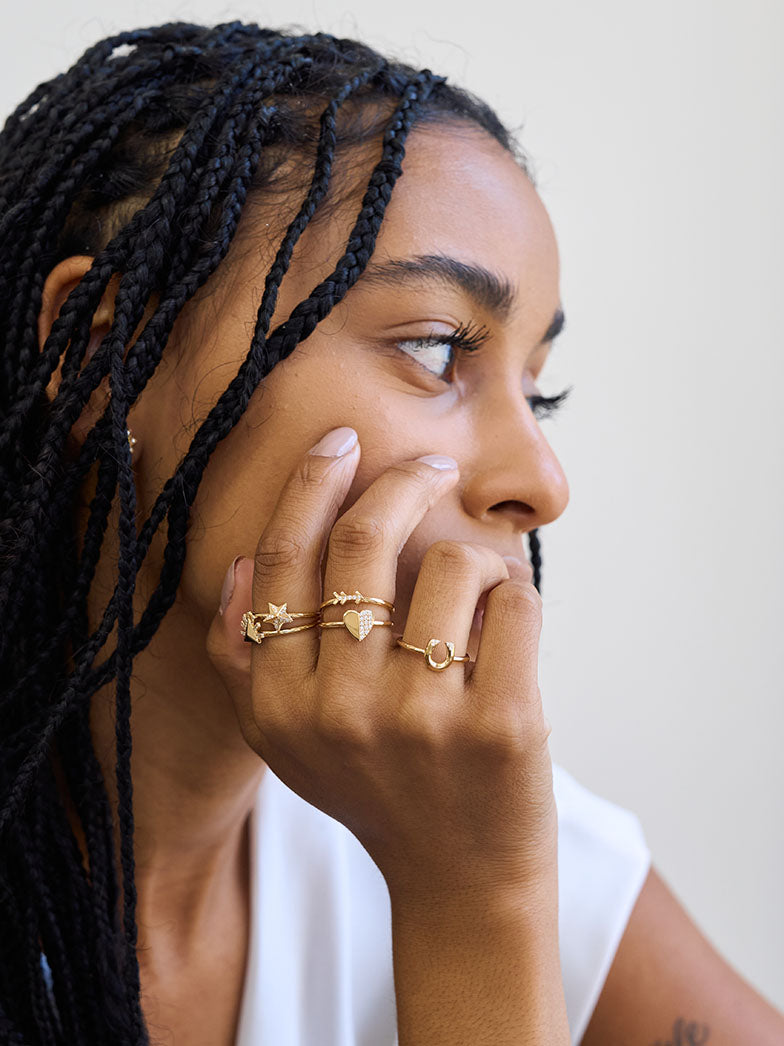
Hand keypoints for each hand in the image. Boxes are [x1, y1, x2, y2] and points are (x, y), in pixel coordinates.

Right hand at [206, 426, 556, 908]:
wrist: (460, 883)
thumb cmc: (378, 793)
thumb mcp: (287, 742)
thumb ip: (245, 661)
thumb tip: (242, 564)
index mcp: (277, 706)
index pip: (282, 562)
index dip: (310, 485)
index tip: (340, 441)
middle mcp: (338, 710)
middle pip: (360, 546)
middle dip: (399, 483)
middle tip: (429, 466)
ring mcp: (420, 719)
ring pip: (450, 566)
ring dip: (472, 562)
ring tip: (476, 600)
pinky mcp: (500, 726)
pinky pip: (514, 601)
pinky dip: (516, 596)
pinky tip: (506, 630)